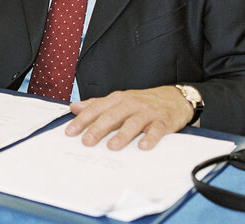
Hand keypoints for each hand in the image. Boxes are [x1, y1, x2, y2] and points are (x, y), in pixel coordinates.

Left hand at [65, 86, 192, 150]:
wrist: (174, 98)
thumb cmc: (143, 102)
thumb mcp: (119, 100)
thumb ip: (97, 104)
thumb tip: (75, 107)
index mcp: (118, 99)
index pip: (96, 109)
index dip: (82, 120)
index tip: (70, 132)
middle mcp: (131, 104)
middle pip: (112, 116)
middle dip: (98, 129)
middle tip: (86, 141)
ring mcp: (147, 112)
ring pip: (133, 123)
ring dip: (122, 135)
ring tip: (112, 146)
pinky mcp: (163, 121)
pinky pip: (156, 130)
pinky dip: (150, 138)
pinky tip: (143, 146)